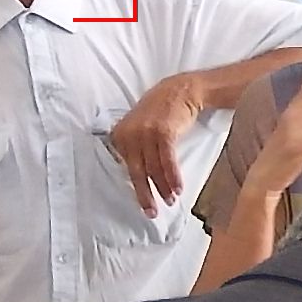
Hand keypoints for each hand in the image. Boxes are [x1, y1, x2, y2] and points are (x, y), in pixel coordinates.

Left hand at [111, 73, 205, 216]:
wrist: (180, 90)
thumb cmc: (161, 110)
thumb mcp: (138, 125)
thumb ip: (132, 146)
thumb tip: (135, 174)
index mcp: (120, 134)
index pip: (125, 167)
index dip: (135, 186)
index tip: (142, 202)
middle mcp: (130, 133)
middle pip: (136, 171)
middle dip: (145, 194)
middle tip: (151, 211)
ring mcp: (146, 132)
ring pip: (153, 168)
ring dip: (163, 187)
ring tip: (170, 200)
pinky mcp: (163, 132)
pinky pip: (167, 161)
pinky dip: (173, 177)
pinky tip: (178, 188)